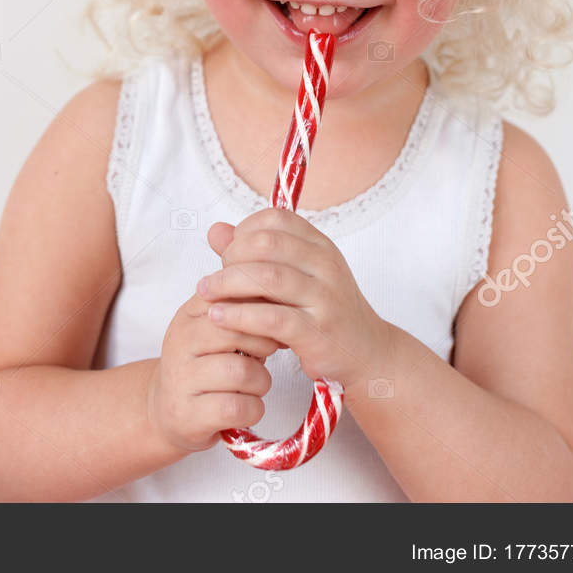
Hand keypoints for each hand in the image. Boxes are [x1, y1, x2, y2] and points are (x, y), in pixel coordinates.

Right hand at [145, 292, 284, 454]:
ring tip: (254, 385)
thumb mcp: (216, 331)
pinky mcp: (188, 414)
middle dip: (263, 345)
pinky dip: (252, 409)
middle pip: (235, 331)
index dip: (261, 310)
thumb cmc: (205, 367)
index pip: (230, 297)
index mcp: (189, 316)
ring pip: (241, 372)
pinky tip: (246, 407)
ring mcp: (181, 379)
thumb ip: (241, 310)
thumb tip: (282, 296)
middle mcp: (179, 343)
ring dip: (261, 382)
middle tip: (265, 355)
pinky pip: (237, 407)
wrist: (169, 412)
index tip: (274, 321)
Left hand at [196, 207, 387, 392]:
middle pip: (265, 244)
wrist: (366, 353)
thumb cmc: (322, 312)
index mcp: (320, 245)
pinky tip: (218, 317)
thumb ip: (253, 253)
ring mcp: (325, 297)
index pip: (274, 219)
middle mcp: (325, 264)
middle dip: (231, 258)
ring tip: (205, 294)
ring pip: (266, 277)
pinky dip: (239, 316)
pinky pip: (272, 318)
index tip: (228, 254)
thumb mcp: (292, 276)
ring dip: (226, 284)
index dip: (243, 232)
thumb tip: (215, 230)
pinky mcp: (318, 331)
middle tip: (213, 278)